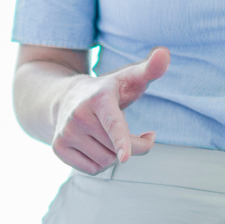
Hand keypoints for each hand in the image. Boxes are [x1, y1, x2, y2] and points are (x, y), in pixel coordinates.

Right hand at [50, 48, 168, 172]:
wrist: (66, 98)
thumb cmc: (108, 91)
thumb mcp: (128, 78)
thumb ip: (150, 69)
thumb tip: (165, 53)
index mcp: (100, 98)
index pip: (113, 123)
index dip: (122, 141)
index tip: (126, 157)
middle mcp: (79, 115)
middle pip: (117, 150)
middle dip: (132, 147)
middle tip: (133, 133)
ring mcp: (66, 132)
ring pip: (105, 163)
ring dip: (114, 155)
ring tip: (108, 136)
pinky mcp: (58, 147)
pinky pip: (91, 170)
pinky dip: (100, 163)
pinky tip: (96, 146)